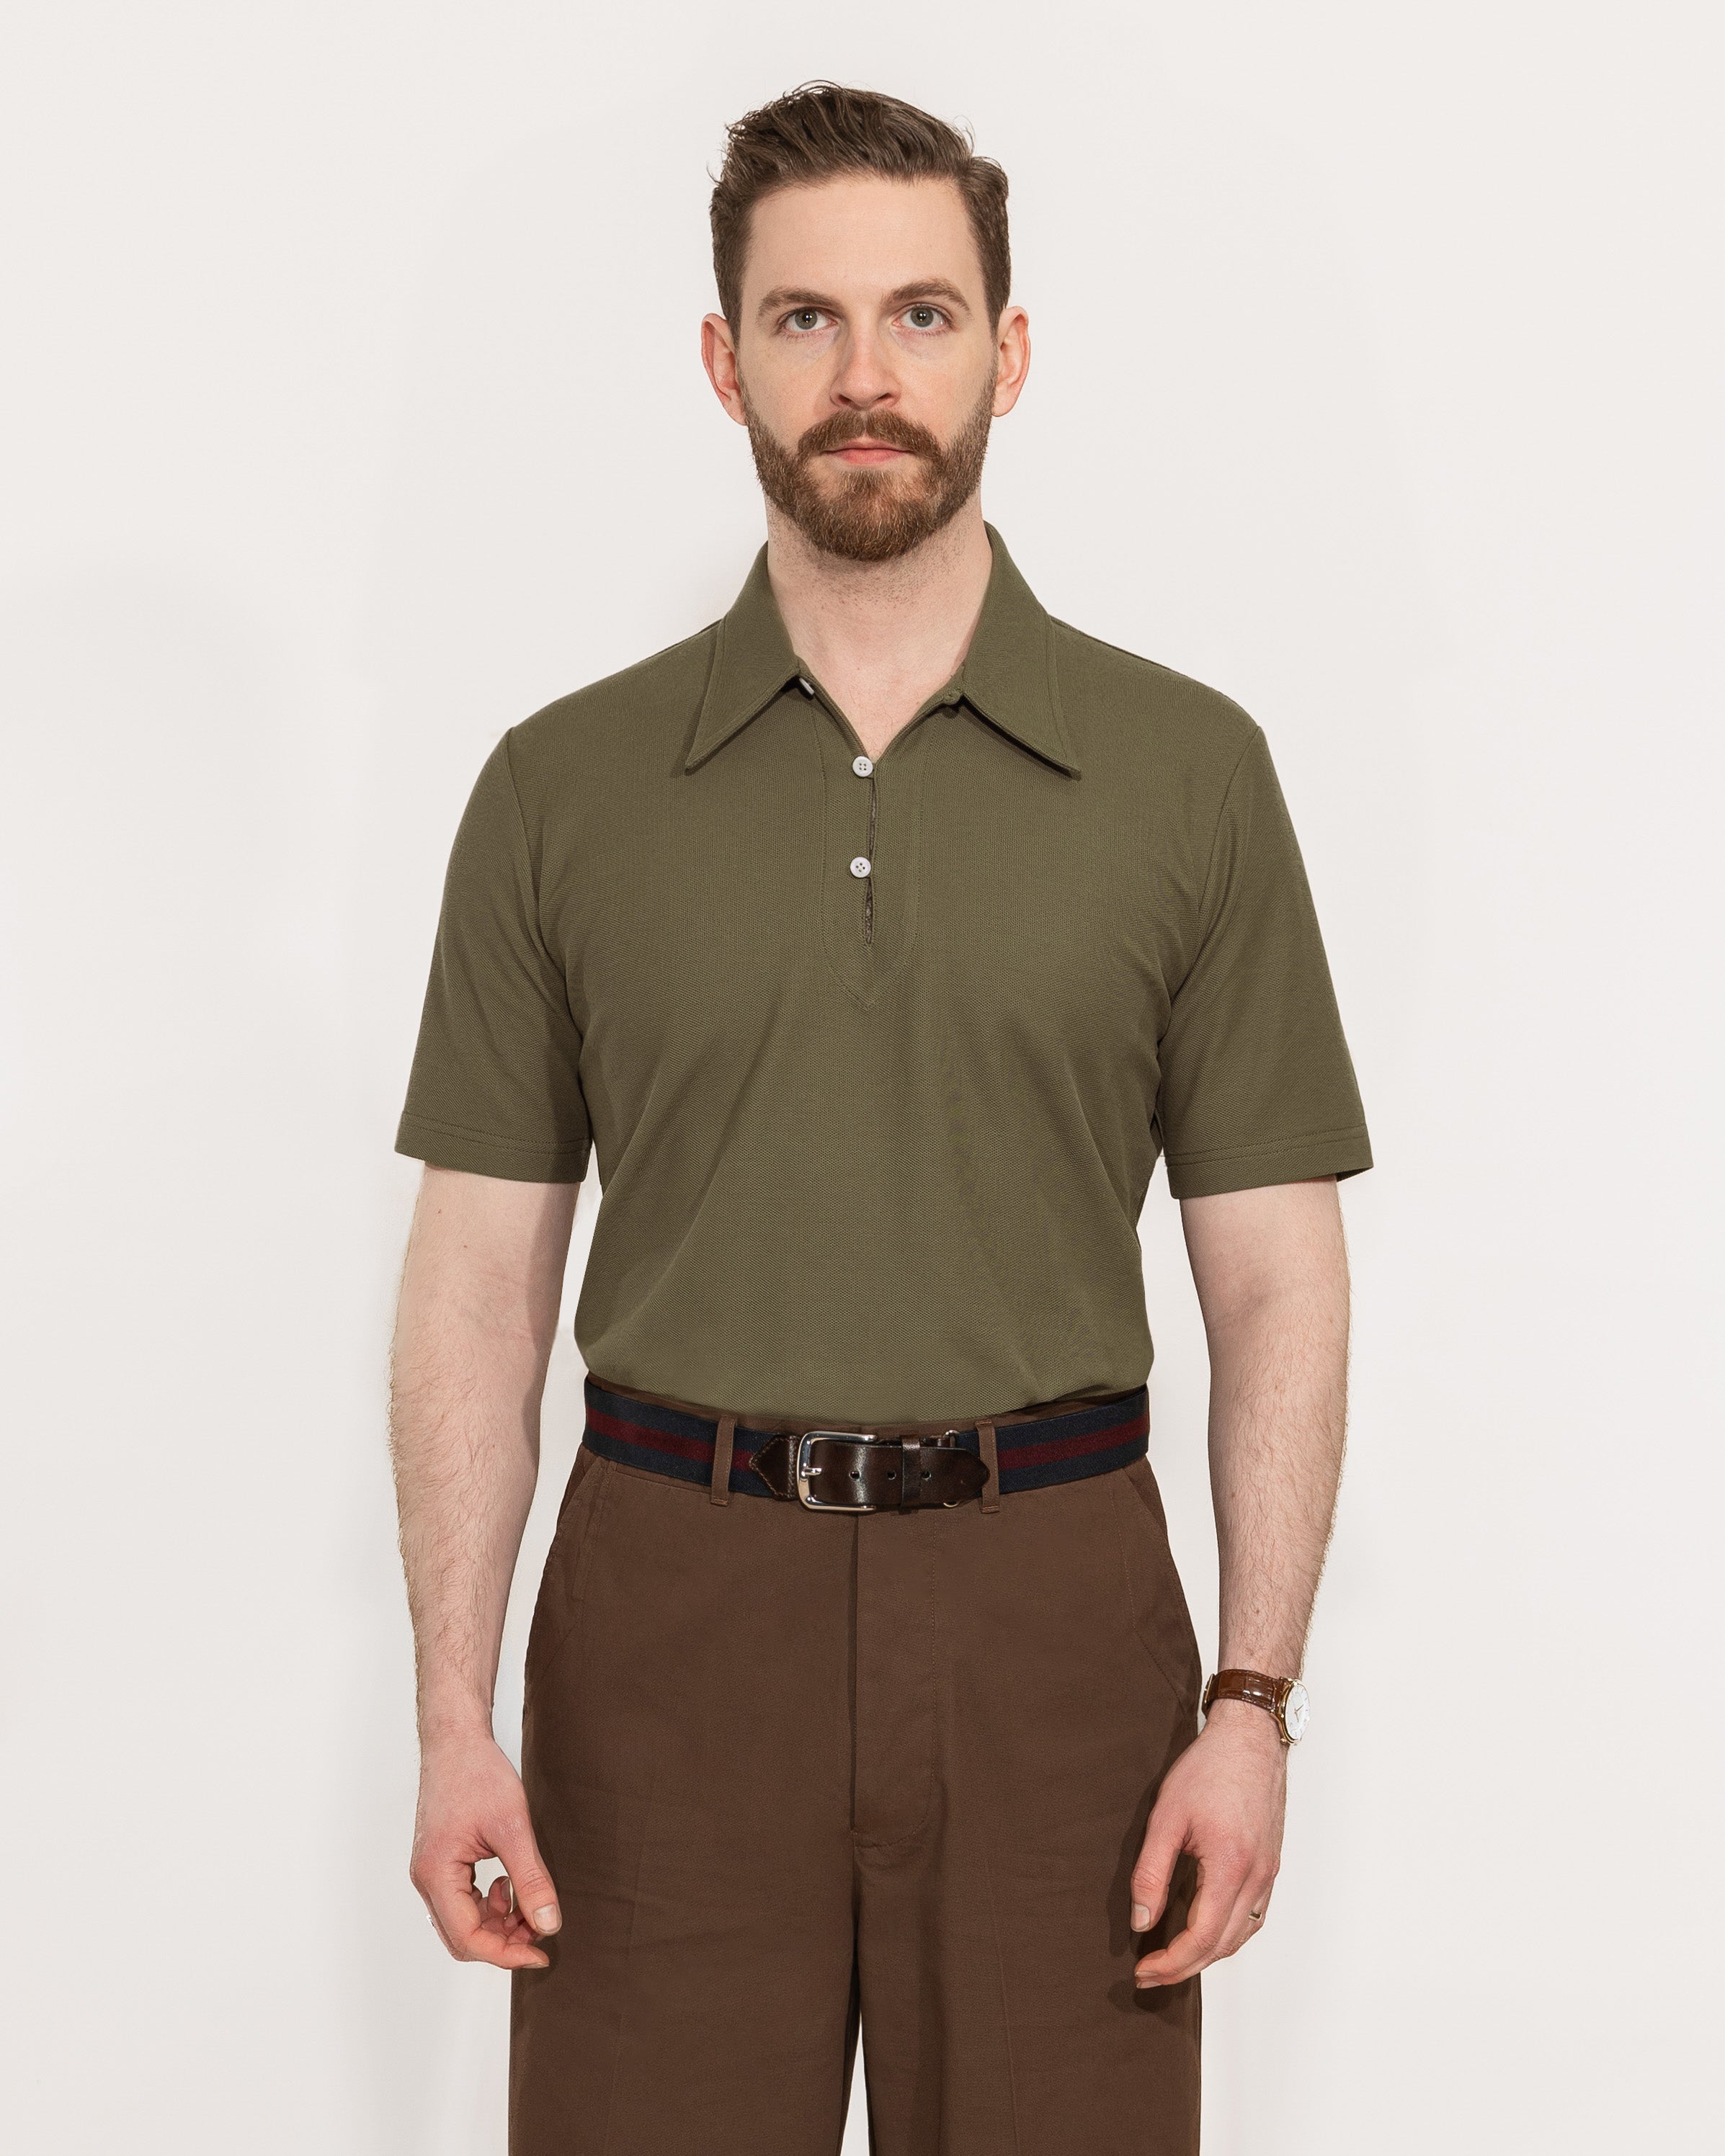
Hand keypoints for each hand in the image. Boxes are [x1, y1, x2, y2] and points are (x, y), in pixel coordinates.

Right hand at [409, 1730, 561, 1969]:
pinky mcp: (440, 1863)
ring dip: (498, 1922)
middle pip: (462, 1938)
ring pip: (462, 1922)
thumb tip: (548, 1924)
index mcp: (436, 1875)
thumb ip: (531, 1879)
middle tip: (540, 1929)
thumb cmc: (478, 1774)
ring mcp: (430, 1872)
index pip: (468, 1938)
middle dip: (503, 1940)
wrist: (456, 1741)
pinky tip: (510, 1883)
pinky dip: (489, 1904)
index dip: (507, 1953)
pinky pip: (462, 1902)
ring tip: (528, 1901)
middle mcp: (426, 1879)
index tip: (541, 1952)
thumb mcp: (513, 1827)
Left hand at [1129, 1701, 1286, 1985]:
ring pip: (1241, 1934)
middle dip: (1185, 1967)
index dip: (1171, 1963)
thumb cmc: (1209, 1768)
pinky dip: (1228, 1933)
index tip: (1142, 1970)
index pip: (1202, 1938)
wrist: (1250, 1737)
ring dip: (1208, 1954)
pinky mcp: (1271, 1864)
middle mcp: (1257, 1878)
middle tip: (1150, 1972)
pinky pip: (1253, 1916)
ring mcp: (1269, 1873)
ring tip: (1173, 1957)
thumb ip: (1150, 1872)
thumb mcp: (1166, 1816)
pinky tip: (1206, 1929)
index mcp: (1230, 1868)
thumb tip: (1141, 1922)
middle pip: (1223, 1945)